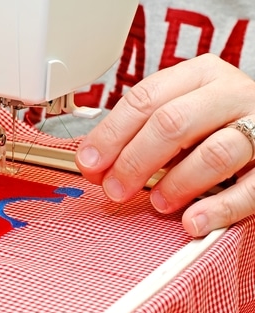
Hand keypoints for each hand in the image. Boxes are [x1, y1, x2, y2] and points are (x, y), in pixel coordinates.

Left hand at [75, 53, 254, 236]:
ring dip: (176, 184)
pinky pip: (251, 190)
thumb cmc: (212, 122)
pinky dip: (218, 209)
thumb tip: (94, 163)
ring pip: (214, 153)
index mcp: (198, 76)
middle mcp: (229, 94)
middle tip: (115, 189)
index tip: (90, 162)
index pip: (144, 99)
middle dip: (135, 160)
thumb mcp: (175, 113)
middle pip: (172, 123)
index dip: (111, 134)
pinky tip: (194, 221)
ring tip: (158, 203)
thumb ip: (136, 134)